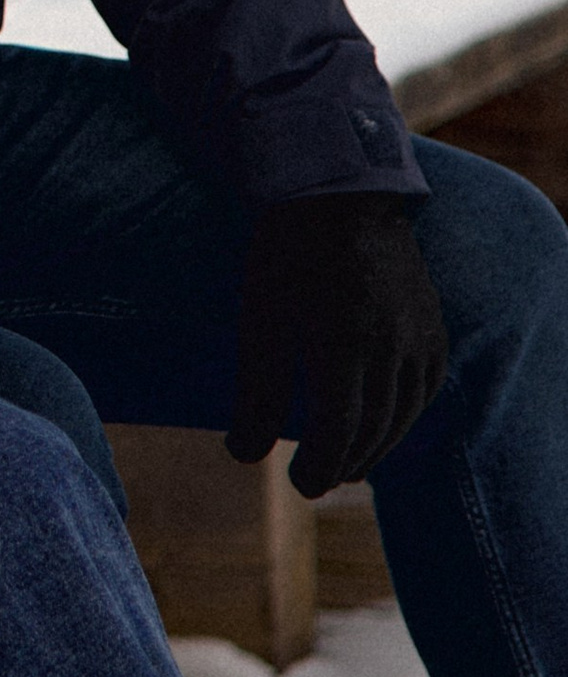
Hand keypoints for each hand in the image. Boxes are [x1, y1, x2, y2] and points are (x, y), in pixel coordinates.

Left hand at [227, 190, 448, 496]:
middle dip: (343, 462)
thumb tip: (244, 454)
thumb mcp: (260, 318)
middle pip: (373, 430)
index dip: (318, 465)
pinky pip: (424, 389)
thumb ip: (256, 390)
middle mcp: (391, 346)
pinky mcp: (433, 327)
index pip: (337, 431)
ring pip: (403, 415)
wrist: (341, 192)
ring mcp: (420, 337)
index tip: (298, 484)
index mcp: (343, 343)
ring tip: (345, 463)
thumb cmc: (288, 254)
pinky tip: (382, 425)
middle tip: (317, 480)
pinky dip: (403, 417)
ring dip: (375, 446)